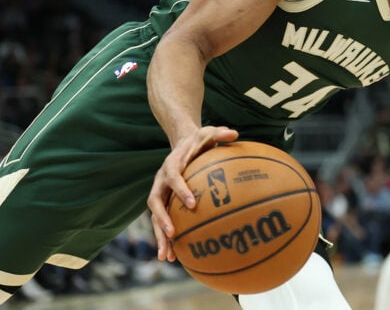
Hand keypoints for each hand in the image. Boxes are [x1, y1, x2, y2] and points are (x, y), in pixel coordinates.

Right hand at [146, 125, 238, 261]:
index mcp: (171, 165)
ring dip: (160, 237)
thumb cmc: (198, 140)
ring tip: (166, 257)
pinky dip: (166, 239)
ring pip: (155, 217)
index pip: (173, 177)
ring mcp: (160, 193)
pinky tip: (174, 257)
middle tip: (172, 234)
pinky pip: (162, 222)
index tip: (192, 203)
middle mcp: (160, 181)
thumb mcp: (208, 133)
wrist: (182, 143)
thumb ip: (219, 133)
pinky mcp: (163, 203)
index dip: (181, 190)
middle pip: (155, 202)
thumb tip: (235, 133)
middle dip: (162, 219)